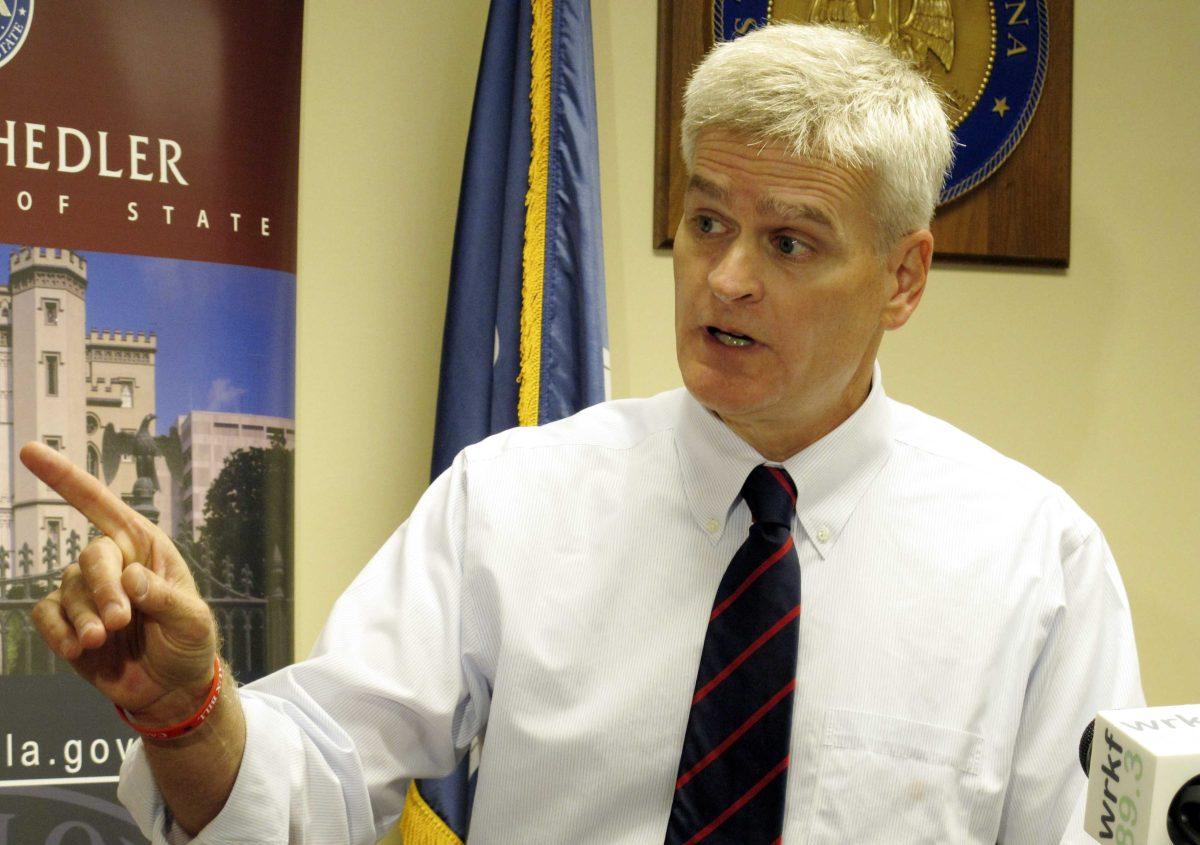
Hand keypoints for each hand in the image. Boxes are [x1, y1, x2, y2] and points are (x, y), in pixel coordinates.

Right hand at [20, 442, 218, 726]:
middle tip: (121, 622)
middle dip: (102, 590)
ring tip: (105, 642)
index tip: (32, 452)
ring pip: (66, 589)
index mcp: (146, 548)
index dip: (66, 478)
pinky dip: (59, 632)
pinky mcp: (68, 623)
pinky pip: (46, 615)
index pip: (103, 506)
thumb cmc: (189, 644)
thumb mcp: (192, 620)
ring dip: (84, 618)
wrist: (172, 689)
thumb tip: (130, 578)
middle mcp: (113, 563)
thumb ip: (164, 598)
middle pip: (90, 556)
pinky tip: (80, 650)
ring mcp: (87, 593)